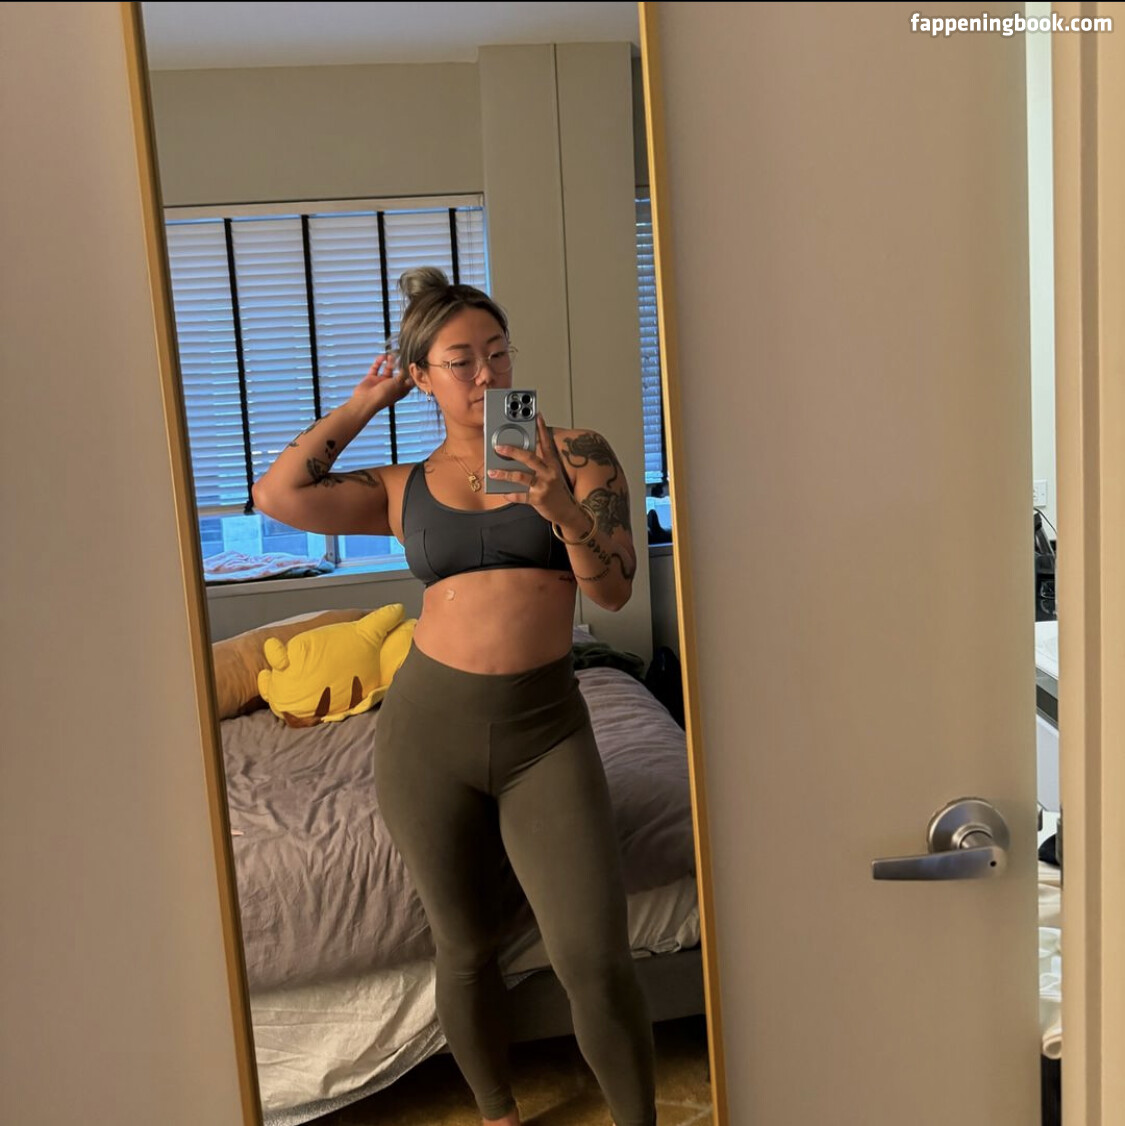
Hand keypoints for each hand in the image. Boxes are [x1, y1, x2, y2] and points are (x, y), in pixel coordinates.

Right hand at [350, 353, 413, 413]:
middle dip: (400, 365)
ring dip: (390, 362)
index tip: (414, 364)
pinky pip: (376, 368)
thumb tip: (409, 366)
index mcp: (401, 390)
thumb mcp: (398, 383)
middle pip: (398, 373)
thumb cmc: (384, 395)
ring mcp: (382, 382)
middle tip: (402, 355)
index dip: (412, 373)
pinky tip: (382, 357)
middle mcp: (392, 386)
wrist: (366, 400)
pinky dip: (379, 362)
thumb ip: (403, 373)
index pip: (409, 381)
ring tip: (391, 355)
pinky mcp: (372, 378)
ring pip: (387, 369)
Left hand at [487, 413, 584, 527]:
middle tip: (499, 447)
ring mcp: (544, 486)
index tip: (536, 415)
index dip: (542, 429)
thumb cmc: (557, 491)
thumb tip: (518, 458)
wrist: (568, 512)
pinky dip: (510, 495)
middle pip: (530, 458)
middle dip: (513, 451)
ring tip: (492, 473)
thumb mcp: (552, 475)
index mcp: (552, 464)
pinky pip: (521, 496)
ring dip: (504, 474)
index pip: (546, 443)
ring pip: (521, 477)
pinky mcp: (539, 499)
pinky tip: (504, 493)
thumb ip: (538, 465)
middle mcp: (549, 473)